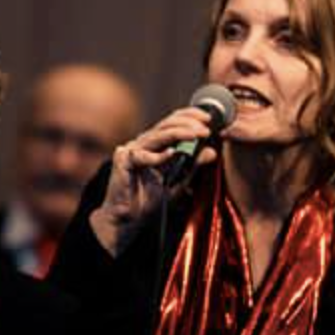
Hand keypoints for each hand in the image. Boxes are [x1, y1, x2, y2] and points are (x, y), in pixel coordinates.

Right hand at [89, 105, 218, 252]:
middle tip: (205, 129)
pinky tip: (171, 154)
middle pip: (166, 123)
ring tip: (196, 135)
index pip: (173, 122)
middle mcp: (144, 143)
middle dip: (188, 123)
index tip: (209, 119)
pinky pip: (141, 155)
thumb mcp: (179, 181)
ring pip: (157, 134)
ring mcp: (132, 149)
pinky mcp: (122, 161)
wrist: (128, 218)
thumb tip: (212, 152)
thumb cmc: (150, 198)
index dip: (190, 116)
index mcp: (156, 144)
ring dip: (179, 133)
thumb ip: (193, 166)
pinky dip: (157, 156)